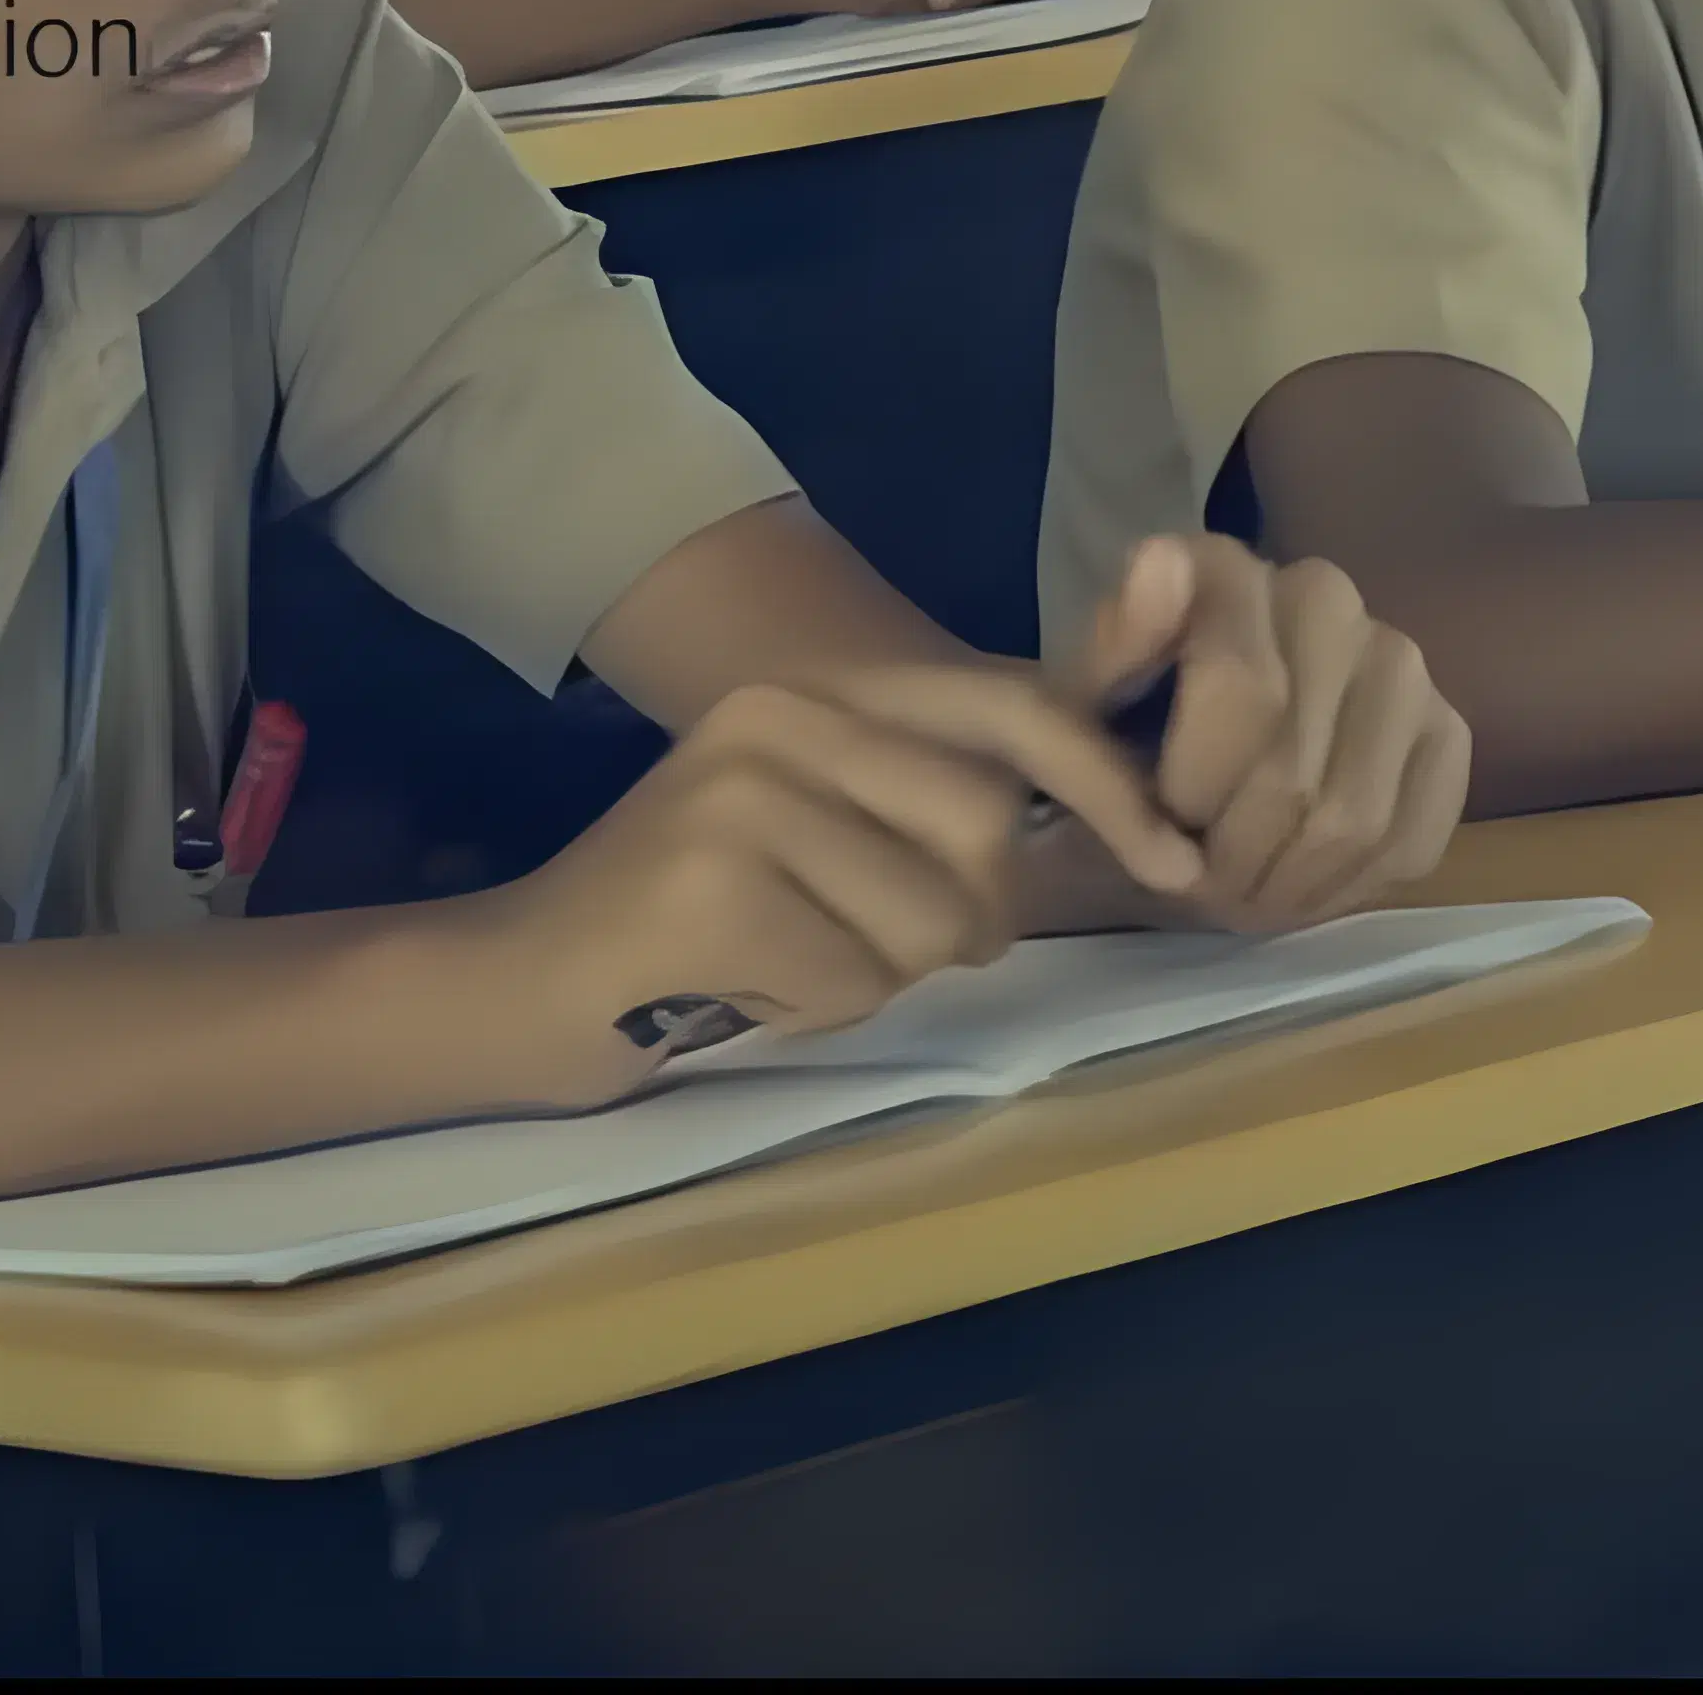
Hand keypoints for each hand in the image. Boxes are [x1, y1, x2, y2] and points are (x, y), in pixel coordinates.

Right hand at [456, 667, 1199, 1110]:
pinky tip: (739, 987)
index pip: (1013, 709)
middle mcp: (781, 717)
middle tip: (865, 942)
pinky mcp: (707, 888)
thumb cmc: (705, 921)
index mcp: (820, 691)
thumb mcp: (831, 826)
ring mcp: (739, 797)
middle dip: (961, 921)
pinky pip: (851, 983)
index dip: (1108, 786)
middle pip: (987, 835)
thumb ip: (945, 806)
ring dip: (877, 976)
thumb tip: (1126, 827)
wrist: (525, 980)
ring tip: (786, 957)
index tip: (1177, 863)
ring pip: (929, 924)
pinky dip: (811, 1010)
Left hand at [1056, 534, 1470, 933]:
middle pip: (1293, 775)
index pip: (1245, 691)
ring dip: (1289, 886)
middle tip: (1200, 885)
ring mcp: (1400, 664)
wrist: (1193, 760)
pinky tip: (1306, 879)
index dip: (1193, 790)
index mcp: (1223, 570)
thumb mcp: (1081, 710)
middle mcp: (1325, 596)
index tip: (1162, 818)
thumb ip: (1111, 652)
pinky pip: (1412, 840)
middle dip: (1234, 859)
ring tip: (1248, 890)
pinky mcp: (1448, 732)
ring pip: (1354, 818)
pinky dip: (1351, 887)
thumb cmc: (1127, 737)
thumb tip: (1160, 563)